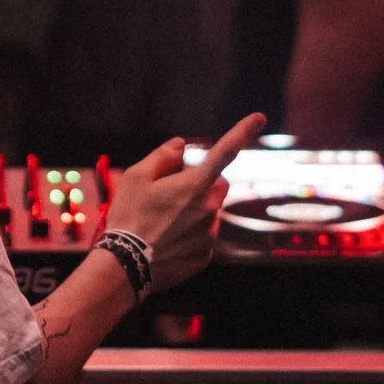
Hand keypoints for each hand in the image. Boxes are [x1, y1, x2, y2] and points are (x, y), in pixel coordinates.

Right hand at [106, 114, 266, 293]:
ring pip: (209, 212)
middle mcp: (210, 208)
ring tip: (161, 222)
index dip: (242, 132)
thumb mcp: (135, 177)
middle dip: (201, 182)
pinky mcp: (205, 256)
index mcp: (195, 185)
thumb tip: (181, 146)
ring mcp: (210, 234)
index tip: (259, 117)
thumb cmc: (129, 217)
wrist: (125, 266)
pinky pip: (203, 237)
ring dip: (193, 210)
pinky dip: (189, 235)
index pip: (225, 151)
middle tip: (170, 191)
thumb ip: (162, 156)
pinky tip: (165, 240)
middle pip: (217, 184)